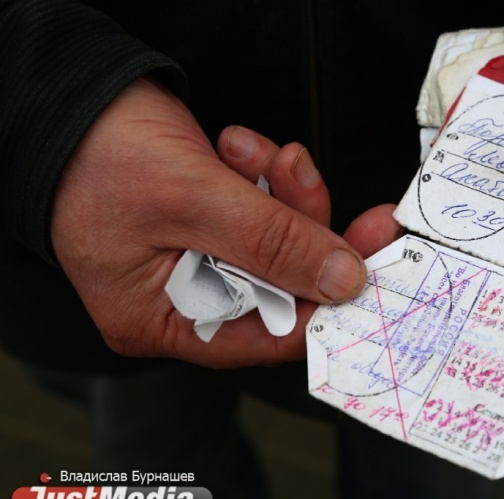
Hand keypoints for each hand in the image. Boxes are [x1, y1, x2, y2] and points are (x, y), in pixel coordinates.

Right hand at [51, 77, 400, 366]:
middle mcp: (184, 301)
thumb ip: (272, 243)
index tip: (369, 265)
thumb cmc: (99, 154)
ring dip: (281, 191)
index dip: (323, 304)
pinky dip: (264, 176)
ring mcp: (199, 261)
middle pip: (281, 284)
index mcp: (163, 321)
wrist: (72, 96)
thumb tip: (344, 281)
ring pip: (279, 242)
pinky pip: (263, 211)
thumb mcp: (191, 199)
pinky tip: (237, 148)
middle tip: (308, 174)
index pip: (266, 336)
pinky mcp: (214, 224)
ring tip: (256, 151)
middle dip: (302, 225)